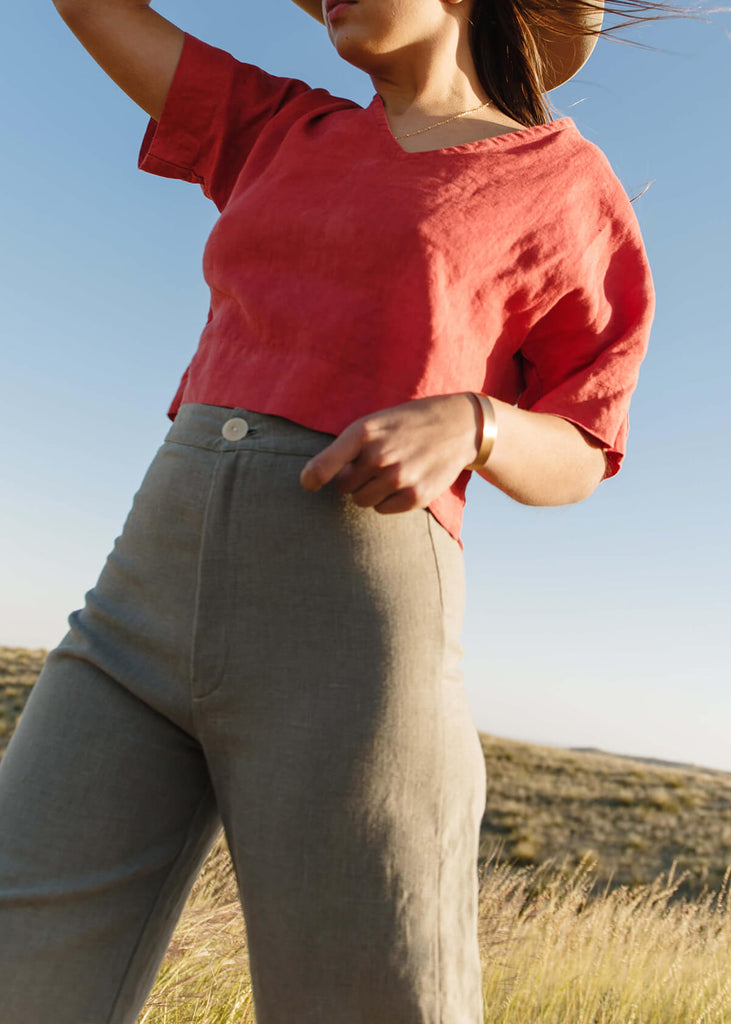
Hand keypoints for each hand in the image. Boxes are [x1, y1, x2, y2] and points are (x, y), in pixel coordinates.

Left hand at [299, 393, 480, 513]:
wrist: (458, 426)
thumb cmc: (408, 424)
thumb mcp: (376, 422)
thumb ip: (349, 446)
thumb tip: (315, 477)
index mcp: (363, 433)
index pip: (324, 467)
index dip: (311, 479)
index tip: (308, 485)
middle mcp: (379, 456)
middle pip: (343, 487)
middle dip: (352, 479)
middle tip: (372, 465)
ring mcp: (398, 478)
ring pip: (362, 501)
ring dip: (369, 491)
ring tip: (389, 472)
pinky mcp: (415, 496)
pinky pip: (383, 510)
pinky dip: (387, 501)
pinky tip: (403, 482)